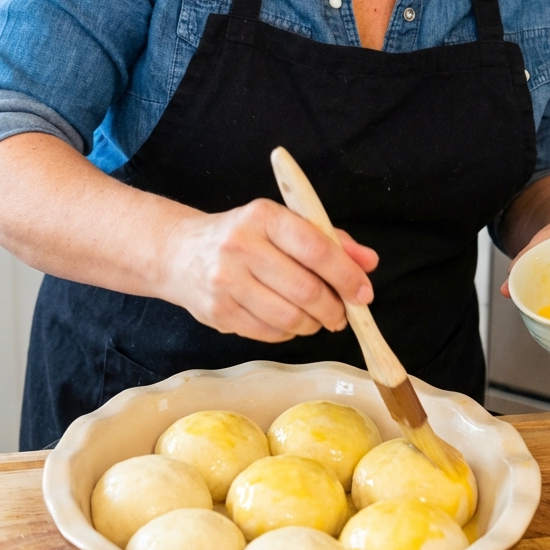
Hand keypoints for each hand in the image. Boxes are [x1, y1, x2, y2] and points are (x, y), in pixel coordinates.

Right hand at [160, 198, 377, 342]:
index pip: (315, 247)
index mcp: (263, 216)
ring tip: (317, 318)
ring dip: (313, 324)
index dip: (346, 274)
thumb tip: (368, 262)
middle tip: (342, 314)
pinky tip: (289, 321)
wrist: (180, 253)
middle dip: (334, 308)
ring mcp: (226, 281)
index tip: (364, 293)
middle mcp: (241, 246)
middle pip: (305, 289)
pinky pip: (269, 333)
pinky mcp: (218, 312)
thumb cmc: (243, 236)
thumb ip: (329, 240)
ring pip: (289, 317)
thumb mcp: (282, 224)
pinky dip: (289, 333)